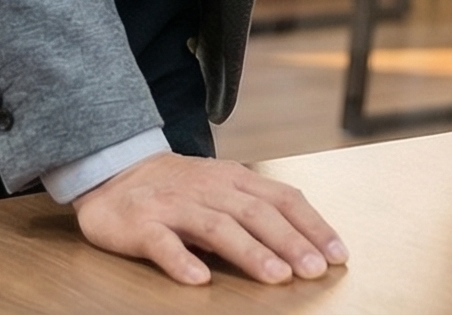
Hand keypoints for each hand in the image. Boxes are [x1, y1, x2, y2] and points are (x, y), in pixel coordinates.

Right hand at [73, 151, 345, 286]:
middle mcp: (209, 188)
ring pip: (217, 227)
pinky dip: (181, 260)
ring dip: (250, 252)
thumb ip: (257, 209)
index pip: (283, 198)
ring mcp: (175, 205)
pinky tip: (198, 278)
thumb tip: (305, 244)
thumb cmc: (179, 187)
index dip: (313, 225)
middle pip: (256, 213)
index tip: (337, 254)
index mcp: (235, 179)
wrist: (113, 172)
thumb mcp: (222, 188)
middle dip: (290, 242)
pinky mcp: (142, 224)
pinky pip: (162, 243)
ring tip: (275, 276)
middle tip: (314, 270)